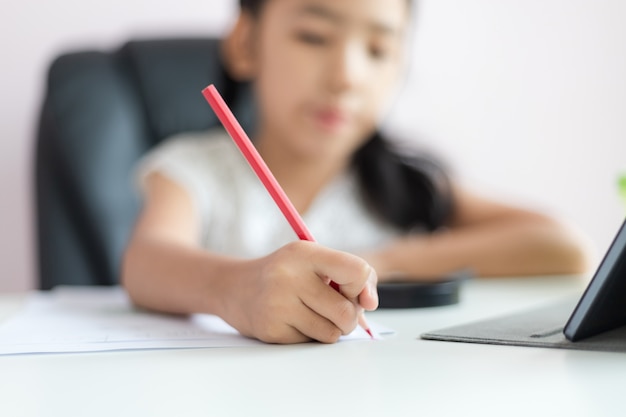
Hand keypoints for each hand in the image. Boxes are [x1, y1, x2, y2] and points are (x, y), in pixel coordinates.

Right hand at [219, 241, 377, 343]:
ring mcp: (277, 304)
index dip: (362, 287)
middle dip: (348, 317)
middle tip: (334, 309)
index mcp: (304, 253)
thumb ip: (350, 276)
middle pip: (346, 311)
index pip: (356, 270)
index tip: (354, 292)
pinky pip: (310, 344)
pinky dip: (309, 337)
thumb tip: (370, 304)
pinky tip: (292, 322)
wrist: (234, 288)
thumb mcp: (314, 262)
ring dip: (329, 329)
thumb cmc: (285, 275)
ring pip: (331, 333)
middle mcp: (289, 276)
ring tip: (311, 314)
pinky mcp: (270, 330)